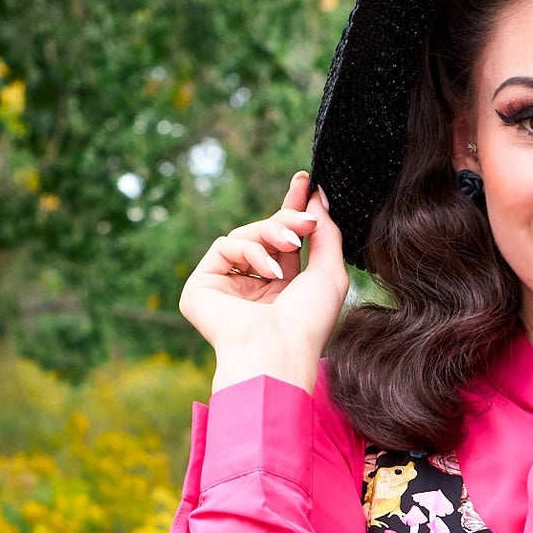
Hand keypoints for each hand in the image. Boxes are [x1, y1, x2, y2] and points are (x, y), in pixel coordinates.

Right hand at [179, 170, 349, 393]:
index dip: (293, 209)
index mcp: (284, 290)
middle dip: (287, 218)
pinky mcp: (202, 286)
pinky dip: (250, 251)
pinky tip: (268, 271)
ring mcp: (227, 287)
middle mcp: (254, 288)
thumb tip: (317, 197)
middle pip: (265, 233)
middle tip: (307, 218)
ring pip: (245, 235)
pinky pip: (224, 246)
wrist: (279, 350)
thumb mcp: (330, 274)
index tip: (305, 181)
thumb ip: (327, 234)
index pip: (285, 240)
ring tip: (292, 247)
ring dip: (272, 234)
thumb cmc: (308, 323)